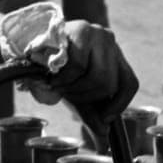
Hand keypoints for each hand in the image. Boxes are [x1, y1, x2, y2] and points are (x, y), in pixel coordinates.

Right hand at [0, 4, 138, 132]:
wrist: (32, 38)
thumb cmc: (57, 66)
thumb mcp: (76, 90)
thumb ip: (90, 110)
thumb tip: (103, 133)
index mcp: (113, 56)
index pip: (129, 83)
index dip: (119, 105)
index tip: (104, 119)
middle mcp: (109, 42)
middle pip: (109, 83)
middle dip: (86, 97)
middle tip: (67, 94)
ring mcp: (98, 34)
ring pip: (98, 76)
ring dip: (74, 88)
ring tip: (58, 84)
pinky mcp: (82, 29)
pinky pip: (79, 65)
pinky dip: (64, 78)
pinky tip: (53, 75)